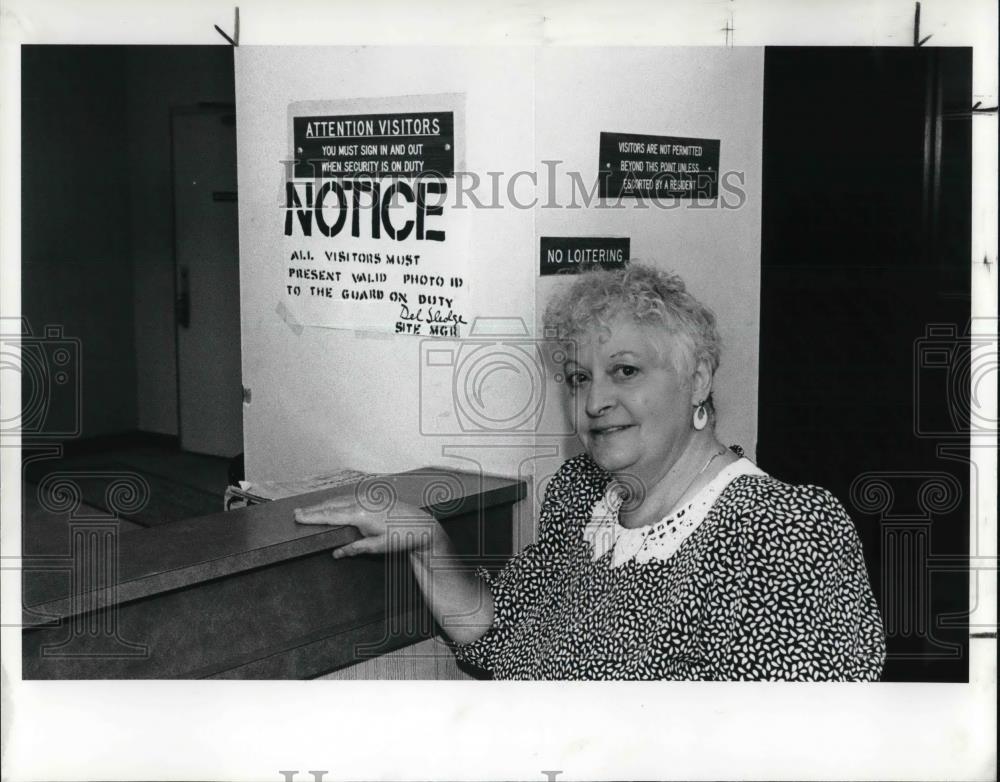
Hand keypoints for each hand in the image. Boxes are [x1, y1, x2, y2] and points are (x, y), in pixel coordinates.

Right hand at [293, 494, 436, 558]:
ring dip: (324, 504)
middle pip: (332, 505)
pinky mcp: (374, 497)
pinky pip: (349, 497)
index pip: (330, 516)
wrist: (422, 525)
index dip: (312, 517)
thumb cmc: (402, 537)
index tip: (298, 517)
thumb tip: (336, 552)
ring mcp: (368, 497)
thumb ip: (354, 548)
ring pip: (340, 499)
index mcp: (361, 514)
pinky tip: (332, 505)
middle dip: (313, 509)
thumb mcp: (377, 547)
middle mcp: (363, 502)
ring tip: (309, 510)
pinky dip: (337, 501)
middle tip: (296, 513)